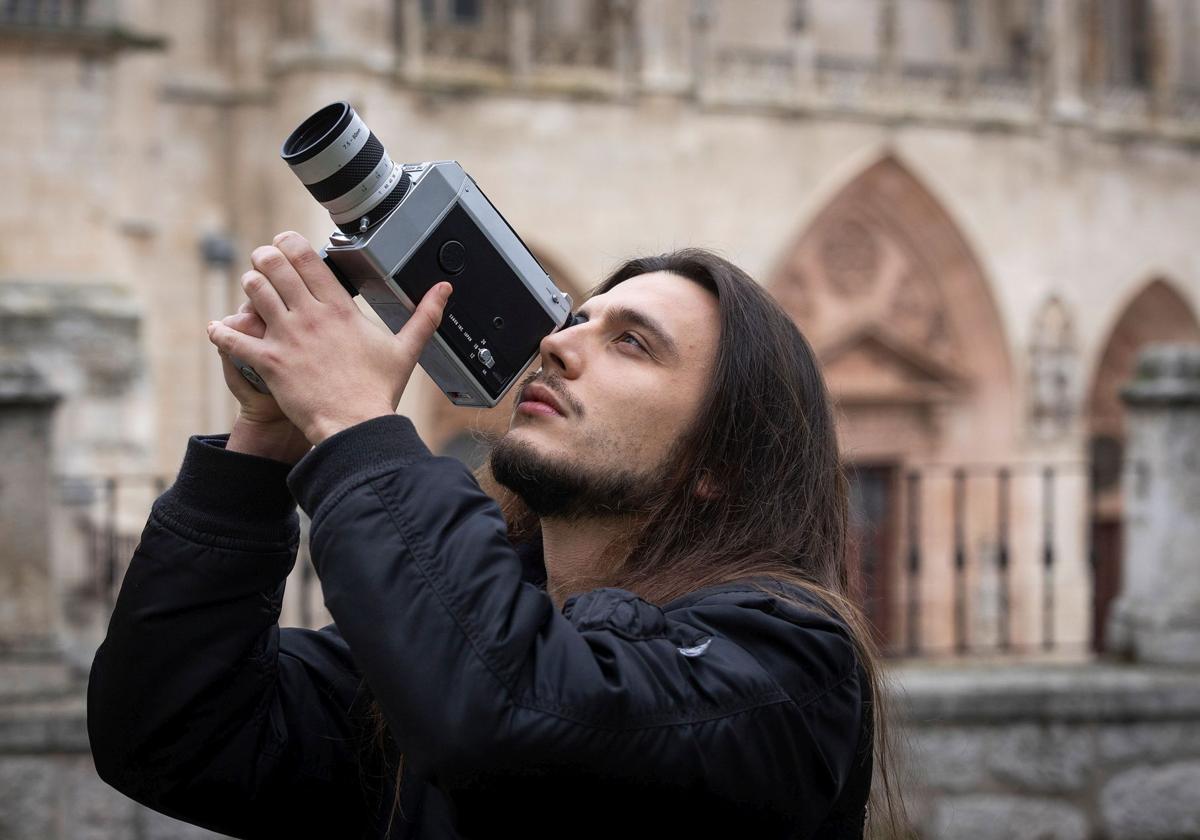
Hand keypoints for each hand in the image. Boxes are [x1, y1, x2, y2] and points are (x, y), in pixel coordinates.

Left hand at [205, 231, 452, 444]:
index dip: (289, 243)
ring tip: (251, 287)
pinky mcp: (270, 362)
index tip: (285, 242)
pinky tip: (217, 328)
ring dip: (249, 286)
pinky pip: (235, 340)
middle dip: (265, 257)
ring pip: (254, 292)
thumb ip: (424, 315)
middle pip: (276, 266)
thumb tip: (443, 291)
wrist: (356, 426)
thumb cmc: (378, 392)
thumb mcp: (406, 349)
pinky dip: (222, 332)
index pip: (307, 260)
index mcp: (340, 310)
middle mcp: (310, 316)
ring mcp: (288, 337)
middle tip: (263, 259)